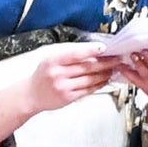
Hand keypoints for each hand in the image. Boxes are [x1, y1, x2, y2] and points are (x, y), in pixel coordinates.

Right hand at [0, 42, 115, 145]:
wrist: (31, 95)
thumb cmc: (42, 75)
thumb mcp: (51, 58)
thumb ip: (69, 54)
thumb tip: (92, 49)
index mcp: (53, 60)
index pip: (76, 53)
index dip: (92, 50)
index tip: (104, 48)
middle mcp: (58, 74)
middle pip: (87, 66)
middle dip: (105, 62)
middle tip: (116, 58)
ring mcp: (63, 87)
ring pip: (90, 79)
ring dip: (105, 73)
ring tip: (113, 68)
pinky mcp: (68, 98)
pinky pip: (88, 90)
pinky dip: (99, 84)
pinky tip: (105, 79)